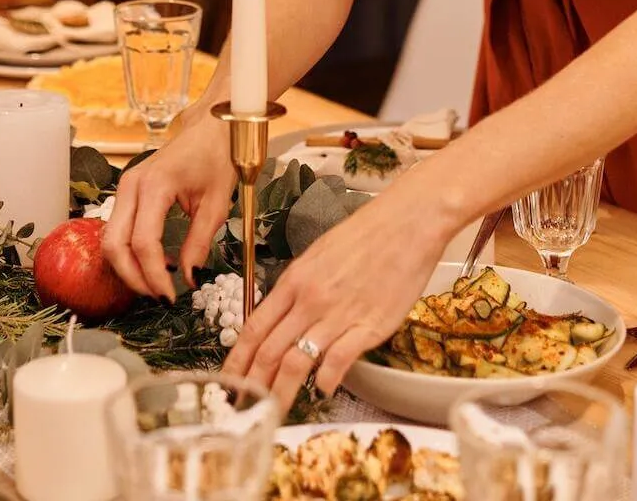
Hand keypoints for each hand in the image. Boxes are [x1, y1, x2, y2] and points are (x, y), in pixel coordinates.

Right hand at [103, 112, 236, 300]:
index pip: (143, 243)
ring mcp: (126, 186)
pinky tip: (155, 262)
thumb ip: (200, 243)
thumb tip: (190, 279)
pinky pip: (117, 228)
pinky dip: (129, 252)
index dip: (154, 276)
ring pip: (110, 239)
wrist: (210, 127)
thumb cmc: (217, 157)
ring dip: (128, 267)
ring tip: (158, 283)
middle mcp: (132, 185)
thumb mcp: (217, 204)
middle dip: (133, 277)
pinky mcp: (128, 190)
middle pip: (115, 245)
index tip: (171, 297)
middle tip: (160, 296)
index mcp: (155, 186)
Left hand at [222, 176, 449, 410]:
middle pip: (270, 351)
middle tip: (244, 405)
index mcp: (295, 279)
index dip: (238, 357)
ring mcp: (338, 315)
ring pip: (297, 362)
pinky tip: (323, 389)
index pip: (255, 326)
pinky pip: (337, 363)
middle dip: (253, 384)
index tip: (230, 377)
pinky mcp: (368, 328)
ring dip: (282, 392)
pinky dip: (326, 382)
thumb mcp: (319, 254)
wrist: (407, 225)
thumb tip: (285, 314)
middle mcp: (311, 299)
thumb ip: (300, 286)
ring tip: (275, 410)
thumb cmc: (367, 234)